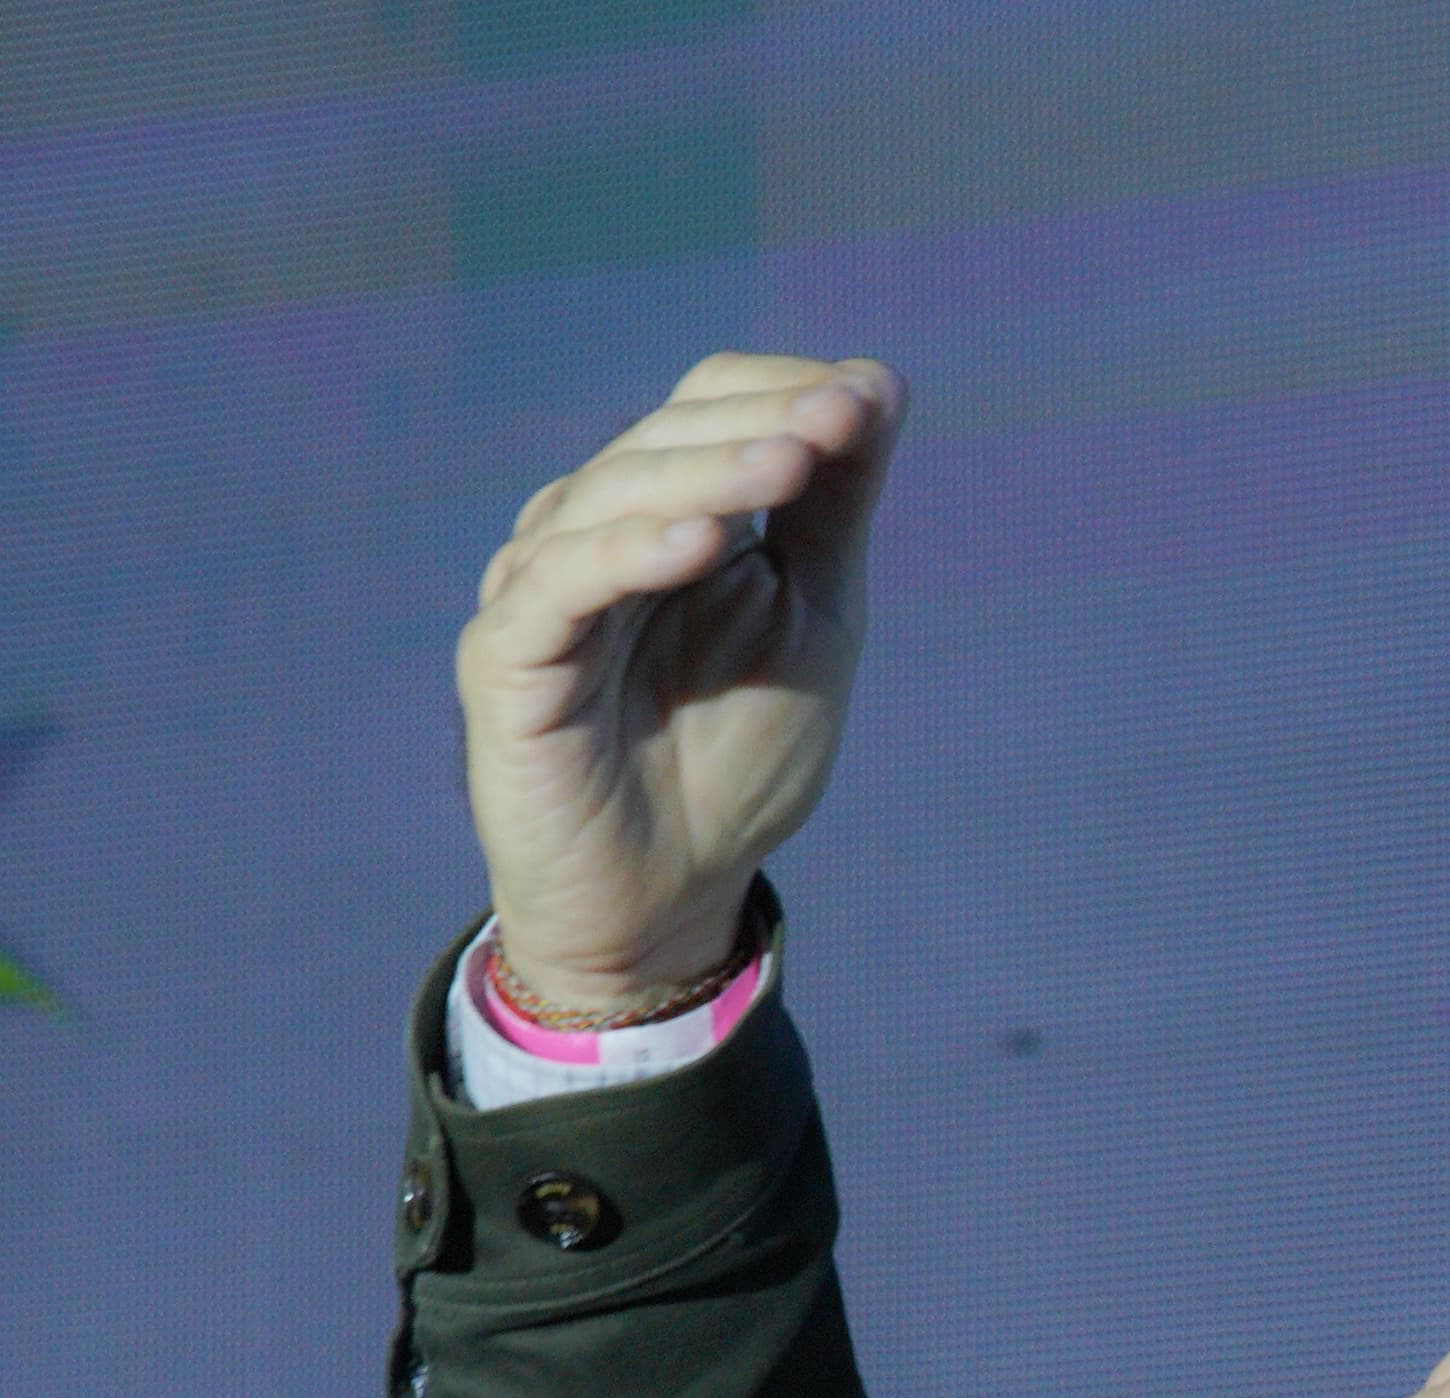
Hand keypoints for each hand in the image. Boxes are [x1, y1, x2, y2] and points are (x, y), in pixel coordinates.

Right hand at [455, 353, 904, 1007]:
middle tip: (841, 418)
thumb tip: (876, 385)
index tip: (871, 398)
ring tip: (792, 464)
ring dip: (708, 475)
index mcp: (663, 511)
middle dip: (759, 426)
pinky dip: (630, 553)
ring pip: (611, 498)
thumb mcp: (811, 618)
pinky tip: (703, 541)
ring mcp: (540, 588)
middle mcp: (590, 532)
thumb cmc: (738, 760)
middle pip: (662, 440)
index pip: (706, 408)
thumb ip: (832, 508)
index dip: (781, 394)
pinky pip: (560, 586)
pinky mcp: (505, 656)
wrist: (672, 893)